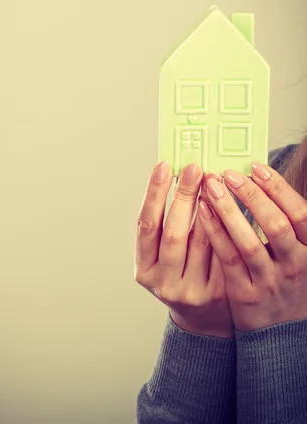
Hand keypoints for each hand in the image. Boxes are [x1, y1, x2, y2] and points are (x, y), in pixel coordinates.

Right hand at [135, 161, 234, 338]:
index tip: (163, 165)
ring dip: (207, 207)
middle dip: (183, 195)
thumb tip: (180, 176)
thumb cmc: (184, 273)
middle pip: (173, 232)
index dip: (153, 193)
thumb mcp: (166, 255)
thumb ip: (170, 224)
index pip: (146, 225)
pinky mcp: (216, 293)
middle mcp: (163, 281)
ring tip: (213, 179)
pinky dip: (225, 227)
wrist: (205, 318)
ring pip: (200, 242)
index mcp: (144, 268)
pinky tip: (230, 205)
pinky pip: (222, 252)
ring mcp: (190, 290)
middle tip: (194, 167)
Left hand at [201, 162, 306, 331]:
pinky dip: (215, 232)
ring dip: (228, 211)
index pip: (301, 214)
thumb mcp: (297, 251)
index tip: (256, 167)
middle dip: (251, 195)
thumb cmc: (285, 277)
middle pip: (276, 225)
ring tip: (211, 186)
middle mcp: (294, 266)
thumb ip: (283, 221)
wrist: (281, 332)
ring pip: (249, 243)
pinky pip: (228, 259)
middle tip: (228, 174)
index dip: (279, 188)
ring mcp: (269, 282)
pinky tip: (202, 211)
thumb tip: (258, 176)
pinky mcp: (245, 294)